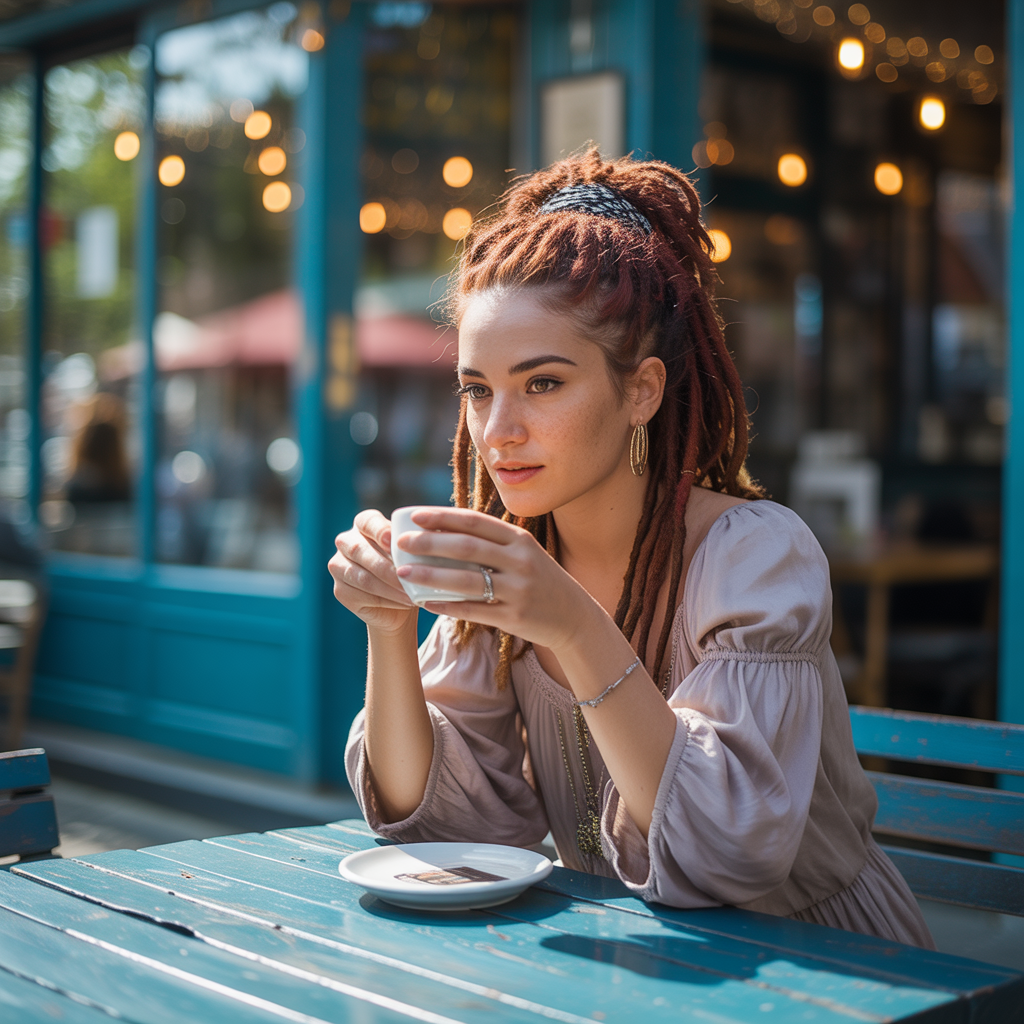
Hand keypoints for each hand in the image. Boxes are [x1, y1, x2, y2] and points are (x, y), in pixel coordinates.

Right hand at [329, 510, 416, 634]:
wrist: (402, 604)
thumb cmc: (413, 568)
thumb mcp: (418, 551)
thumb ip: (420, 540)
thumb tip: (432, 535)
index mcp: (364, 523)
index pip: (368, 522)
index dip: (379, 531)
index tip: (393, 542)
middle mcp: (346, 541)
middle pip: (360, 550)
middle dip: (386, 566)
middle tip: (408, 576)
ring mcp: (339, 566)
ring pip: (362, 576)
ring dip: (389, 587)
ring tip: (411, 594)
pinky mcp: (340, 591)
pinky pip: (361, 595)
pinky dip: (386, 600)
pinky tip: (403, 602)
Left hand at [393, 507, 593, 652]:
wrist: (573, 615)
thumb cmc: (538, 579)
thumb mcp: (523, 553)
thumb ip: (492, 542)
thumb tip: (443, 531)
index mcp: (519, 540)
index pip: (476, 522)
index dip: (443, 517)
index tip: (415, 516)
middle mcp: (520, 561)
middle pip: (467, 548)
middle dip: (430, 543)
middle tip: (402, 543)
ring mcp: (518, 590)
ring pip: (466, 581)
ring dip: (431, 576)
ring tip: (404, 573)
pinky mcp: (514, 617)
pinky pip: (473, 611)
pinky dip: (446, 605)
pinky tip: (424, 602)